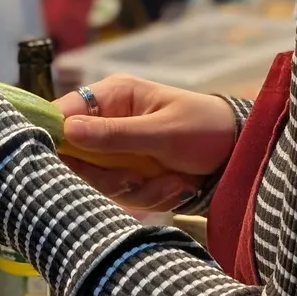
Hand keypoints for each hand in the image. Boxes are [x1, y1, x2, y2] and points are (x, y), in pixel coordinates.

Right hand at [54, 74, 235, 210]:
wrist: (240, 155)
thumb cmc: (205, 129)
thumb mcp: (162, 132)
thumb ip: (114, 135)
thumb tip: (67, 132)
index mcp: (112, 97)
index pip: (63, 114)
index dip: (56, 140)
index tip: (65, 163)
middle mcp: (107, 123)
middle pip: (76, 159)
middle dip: (109, 177)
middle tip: (136, 179)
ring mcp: (117, 152)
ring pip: (100, 183)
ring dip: (138, 191)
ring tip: (174, 182)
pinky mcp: (130, 175)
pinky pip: (123, 196)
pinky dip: (151, 198)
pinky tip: (178, 186)